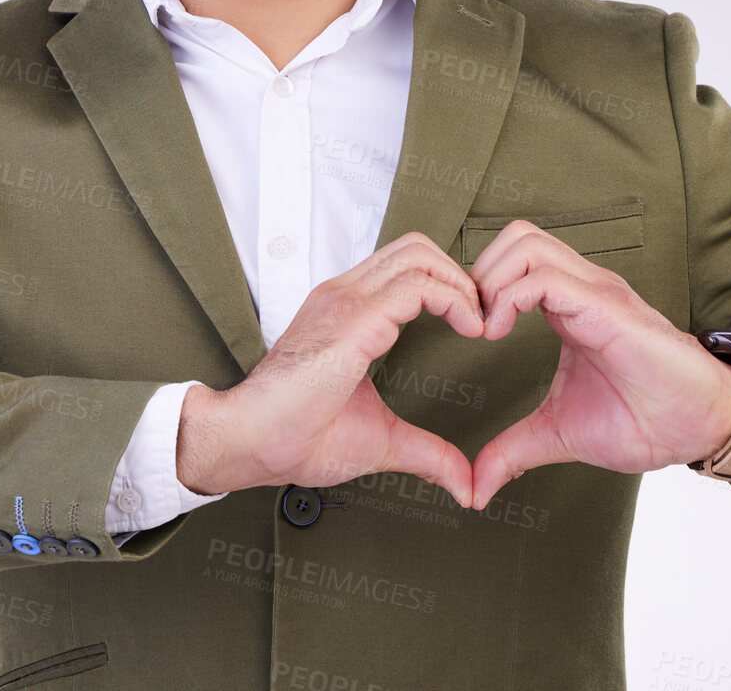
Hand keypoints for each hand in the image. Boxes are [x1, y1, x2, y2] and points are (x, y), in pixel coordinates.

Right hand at [177, 232, 484, 505]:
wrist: (248, 442)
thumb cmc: (295, 438)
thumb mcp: (380, 440)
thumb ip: (426, 453)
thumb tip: (464, 484)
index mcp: (347, 311)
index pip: (407, 266)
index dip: (449, 286)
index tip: (474, 326)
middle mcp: (345, 295)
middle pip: (418, 248)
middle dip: (461, 276)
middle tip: (483, 320)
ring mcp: (346, 301)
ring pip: (420, 256)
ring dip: (462, 284)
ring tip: (478, 324)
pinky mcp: (352, 319)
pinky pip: (416, 285)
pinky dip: (454, 299)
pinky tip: (469, 330)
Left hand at [468, 220, 730, 508]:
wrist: (701, 427)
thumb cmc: (645, 421)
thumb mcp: (560, 434)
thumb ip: (514, 450)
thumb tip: (475, 487)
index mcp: (568, 306)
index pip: (512, 261)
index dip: (477, 288)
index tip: (463, 334)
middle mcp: (580, 287)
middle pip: (515, 237)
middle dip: (478, 273)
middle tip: (469, 324)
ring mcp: (594, 291)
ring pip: (526, 243)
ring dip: (491, 280)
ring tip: (485, 329)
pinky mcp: (606, 306)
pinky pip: (545, 278)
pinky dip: (508, 298)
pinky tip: (499, 334)